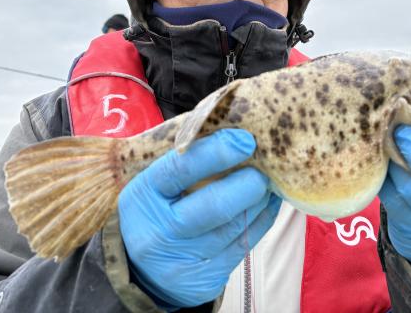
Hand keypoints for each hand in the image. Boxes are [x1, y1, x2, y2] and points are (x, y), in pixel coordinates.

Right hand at [118, 129, 281, 307]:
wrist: (139, 272)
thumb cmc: (155, 210)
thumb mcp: (154, 184)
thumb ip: (185, 160)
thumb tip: (231, 130)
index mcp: (145, 195)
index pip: (180, 169)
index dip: (215, 152)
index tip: (244, 139)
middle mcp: (160, 230)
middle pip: (214, 206)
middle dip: (248, 183)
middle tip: (265, 168)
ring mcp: (183, 259)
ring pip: (235, 226)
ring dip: (260, 200)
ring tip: (270, 181)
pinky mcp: (205, 280)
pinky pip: (244, 246)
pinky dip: (262, 220)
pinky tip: (267, 203)